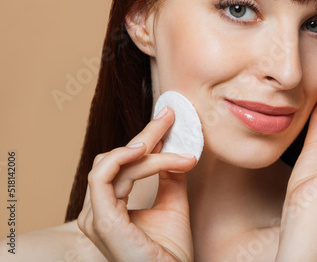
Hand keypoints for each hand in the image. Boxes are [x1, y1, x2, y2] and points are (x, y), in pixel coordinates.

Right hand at [77, 107, 197, 261]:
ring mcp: (96, 216)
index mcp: (110, 207)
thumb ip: (169, 178)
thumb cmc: (170, 252)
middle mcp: (98, 210)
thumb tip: (174, 150)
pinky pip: (103, 177)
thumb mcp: (173, 204)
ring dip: (145, 147)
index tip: (168, 121)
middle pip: (116, 158)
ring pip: (116, 164)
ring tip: (170, 137)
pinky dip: (121, 158)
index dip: (145, 140)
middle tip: (170, 116)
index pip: (122, 164)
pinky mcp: (102, 221)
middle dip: (146, 134)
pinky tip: (145, 149)